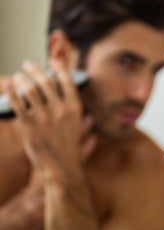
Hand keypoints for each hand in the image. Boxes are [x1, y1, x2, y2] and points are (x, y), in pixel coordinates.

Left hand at [5, 60, 96, 183]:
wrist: (61, 169)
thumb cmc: (70, 151)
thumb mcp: (81, 133)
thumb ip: (83, 122)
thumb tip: (89, 119)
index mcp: (75, 108)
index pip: (66, 80)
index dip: (58, 67)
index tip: (51, 61)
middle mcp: (61, 110)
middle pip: (45, 81)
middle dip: (34, 69)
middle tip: (27, 65)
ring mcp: (45, 118)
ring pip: (30, 90)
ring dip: (22, 79)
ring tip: (17, 77)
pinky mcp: (29, 126)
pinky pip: (18, 104)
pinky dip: (11, 92)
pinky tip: (8, 86)